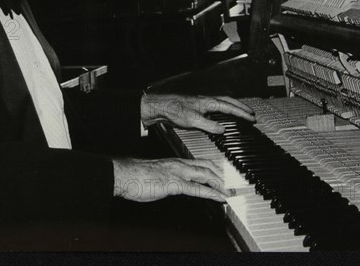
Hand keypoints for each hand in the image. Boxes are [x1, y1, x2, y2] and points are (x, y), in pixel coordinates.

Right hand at [112, 157, 228, 201]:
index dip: (216, 169)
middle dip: (223, 176)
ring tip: (230, 192)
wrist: (125, 173)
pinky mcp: (173, 184)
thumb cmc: (138, 175)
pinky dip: (211, 193)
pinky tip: (219, 197)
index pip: (202, 162)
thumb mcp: (159, 174)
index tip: (225, 176)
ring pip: (205, 175)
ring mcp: (177, 173)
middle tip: (233, 185)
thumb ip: (171, 177)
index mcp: (176, 162)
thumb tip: (178, 184)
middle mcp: (180, 165)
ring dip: (221, 184)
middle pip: (208, 167)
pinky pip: (196, 188)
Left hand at [140, 94, 255, 133]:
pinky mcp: (198, 107)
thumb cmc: (175, 110)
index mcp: (208, 102)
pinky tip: (222, 115)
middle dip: (241, 107)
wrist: (162, 107)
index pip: (229, 107)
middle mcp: (207, 101)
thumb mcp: (193, 120)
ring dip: (233, 107)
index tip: (251, 117)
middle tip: (251, 113)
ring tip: (241, 112)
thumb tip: (222, 129)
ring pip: (223, 103)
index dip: (241, 113)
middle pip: (229, 101)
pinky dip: (224, 110)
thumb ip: (209, 125)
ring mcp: (203, 103)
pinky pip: (216, 106)